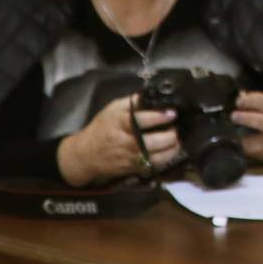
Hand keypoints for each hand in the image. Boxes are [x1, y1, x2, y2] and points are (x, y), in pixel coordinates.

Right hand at [56, 95, 176, 185]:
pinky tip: (170, 150)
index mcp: (120, 123)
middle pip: (153, 142)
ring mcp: (131, 158)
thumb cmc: (102, 128)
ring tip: (177, 140)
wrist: (86, 154)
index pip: (141, 120)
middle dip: (170, 135)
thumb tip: (153, 95)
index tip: (172, 113)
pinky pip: (155, 166)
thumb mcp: (113, 109)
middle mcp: (126, 142)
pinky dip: (166, 158)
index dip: (159, 116)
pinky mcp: (134, 169)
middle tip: (176, 128)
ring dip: (172, 149)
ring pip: (157, 157)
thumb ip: (133, 102)